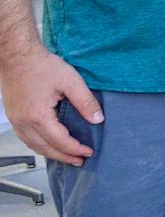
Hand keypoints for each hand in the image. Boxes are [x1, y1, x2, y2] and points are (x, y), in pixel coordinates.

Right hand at [0, 43, 100, 164]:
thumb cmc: (41, 65)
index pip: (59, 141)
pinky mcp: (13, 116)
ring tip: (66, 156)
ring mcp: (16, 120)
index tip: (89, 152)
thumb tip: (98, 119)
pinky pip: (25, 137)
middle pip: (45, 148)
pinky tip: (48, 144)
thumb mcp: (70, 81)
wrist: (17, 56)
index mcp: (38, 116)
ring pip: (33, 145)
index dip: (75, 149)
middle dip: (64, 156)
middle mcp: (23, 122)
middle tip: (79, 160)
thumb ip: (85, 102)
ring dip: (50, 153)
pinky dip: (38, 144)